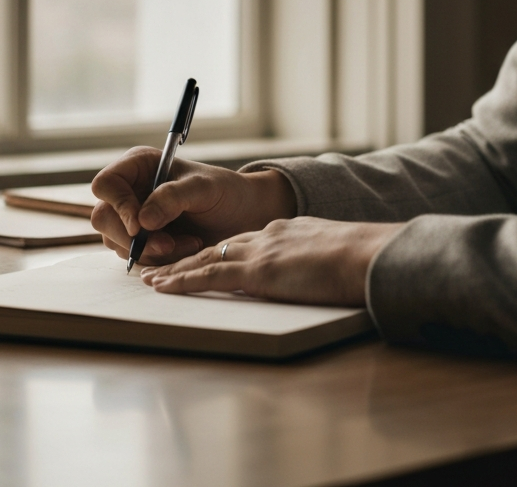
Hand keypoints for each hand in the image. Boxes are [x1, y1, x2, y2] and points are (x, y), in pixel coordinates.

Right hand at [90, 147, 296, 265]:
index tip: (139, 225)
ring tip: (187, 243)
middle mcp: (130, 189)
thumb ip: (173, 197)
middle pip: (103, 218)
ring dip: (150, 250)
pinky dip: (156, 259)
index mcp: (139, 165)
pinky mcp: (140, 239)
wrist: (240, 215)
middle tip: (168, 245)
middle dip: (134, 237)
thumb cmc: (224, 192)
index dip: (118, 205)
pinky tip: (184, 249)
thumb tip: (141, 220)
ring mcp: (131, 215)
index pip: (105, 184)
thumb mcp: (204, 189)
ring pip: (116, 241)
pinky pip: (133, 256)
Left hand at [140, 217, 402, 306]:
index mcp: (288, 230)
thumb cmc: (362, 258)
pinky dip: (181, 281)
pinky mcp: (256, 271)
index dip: (220, 250)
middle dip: (187, 256)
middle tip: (160, 263)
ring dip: (174, 269)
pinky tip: (162, 287)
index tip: (201, 256)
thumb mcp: (337, 252)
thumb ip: (320, 258)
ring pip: (205, 258)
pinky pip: (208, 275)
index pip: (245, 241)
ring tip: (149, 278)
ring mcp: (260, 251)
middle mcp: (268, 234)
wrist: (367, 253)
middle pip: (218, 245)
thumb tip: (324, 270)